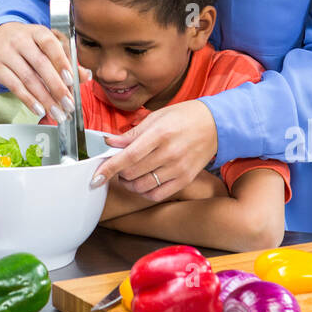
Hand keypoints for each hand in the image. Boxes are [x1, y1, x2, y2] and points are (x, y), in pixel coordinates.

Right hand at [0, 21, 91, 121]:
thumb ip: (67, 60)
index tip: (71, 80)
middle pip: (40, 65)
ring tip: (58, 113)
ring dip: (45, 99)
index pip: (50, 45)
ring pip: (28, 79)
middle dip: (56, 87)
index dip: (61, 62)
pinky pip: (15, 87)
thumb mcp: (47, 45)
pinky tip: (40, 109)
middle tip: (68, 104)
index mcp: (37, 32)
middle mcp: (20, 41)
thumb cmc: (28, 42)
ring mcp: (7, 54)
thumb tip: (85, 76)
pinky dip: (29, 100)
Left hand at [90, 100, 218, 201]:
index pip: (128, 157)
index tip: (95, 177)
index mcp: (160, 134)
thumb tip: (110, 142)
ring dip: (129, 183)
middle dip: (118, 173)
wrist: (216, 125)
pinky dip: (144, 192)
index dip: (108, 168)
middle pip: (132, 173)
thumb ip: (132, 133)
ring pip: (142, 186)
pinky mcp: (185, 179)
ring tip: (130, 173)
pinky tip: (143, 182)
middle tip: (118, 165)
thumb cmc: (185, 117)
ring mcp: (178, 168)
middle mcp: (169, 153)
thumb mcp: (157, 117)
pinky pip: (158, 194)